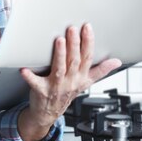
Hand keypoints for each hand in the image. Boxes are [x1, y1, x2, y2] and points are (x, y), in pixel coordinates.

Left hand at [18, 24, 120, 139]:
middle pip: (74, 61)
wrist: (48, 113)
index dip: (88, 42)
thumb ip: (100, 70)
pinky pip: (36, 83)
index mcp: (81, 77)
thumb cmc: (66, 94)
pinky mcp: (41, 90)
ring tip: (59, 40)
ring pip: (60, 69)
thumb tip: (117, 61)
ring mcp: (56, 86)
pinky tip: (25, 69)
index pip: (87, 57)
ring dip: (59, 55)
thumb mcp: (86, 82)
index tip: (87, 27)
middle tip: (72, 29)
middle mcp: (70, 81)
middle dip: (74, 44)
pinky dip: (30, 76)